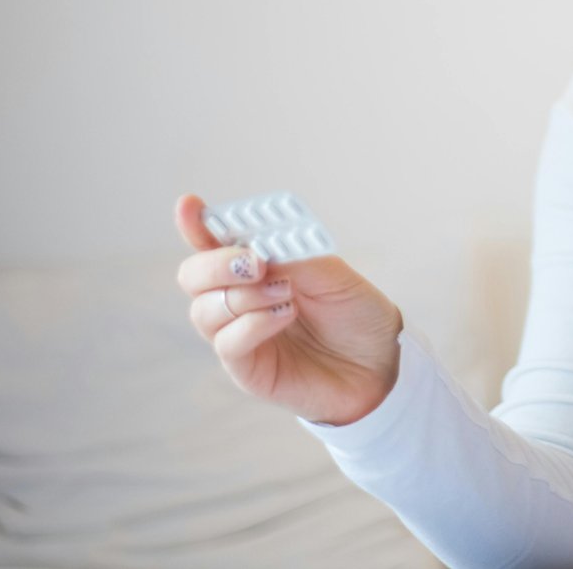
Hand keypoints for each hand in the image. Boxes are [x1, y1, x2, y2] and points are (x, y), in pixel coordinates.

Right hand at [173, 193, 404, 424]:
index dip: (196, 223)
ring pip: (204, 310)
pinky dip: (253, 324)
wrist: (383, 362)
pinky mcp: (247, 368)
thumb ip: (293, 255)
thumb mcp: (333, 274)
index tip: (189, 204)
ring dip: (244, 295)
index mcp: (258, 267)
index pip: (213, 242)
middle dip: (216, 263)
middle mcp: (240, 298)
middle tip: (254, 261)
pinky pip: (227, 343)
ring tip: (286, 291)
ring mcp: (239, 334)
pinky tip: (285, 315)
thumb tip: (258, 243)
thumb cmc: (356, 314)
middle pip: (193, 276)